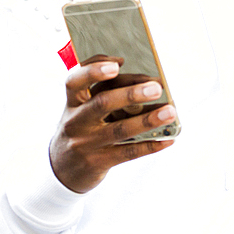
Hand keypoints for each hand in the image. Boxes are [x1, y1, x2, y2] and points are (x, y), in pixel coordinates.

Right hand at [50, 56, 176, 192]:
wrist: (63, 169)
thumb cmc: (82, 128)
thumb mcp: (83, 109)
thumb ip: (105, 92)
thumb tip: (145, 82)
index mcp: (73, 102)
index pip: (75, 81)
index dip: (93, 70)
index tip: (117, 64)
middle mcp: (76, 121)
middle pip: (102, 103)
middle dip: (131, 94)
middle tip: (156, 88)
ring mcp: (85, 143)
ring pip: (119, 129)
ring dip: (147, 119)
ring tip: (170, 112)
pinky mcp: (97, 162)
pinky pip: (127, 153)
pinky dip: (150, 145)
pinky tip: (167, 139)